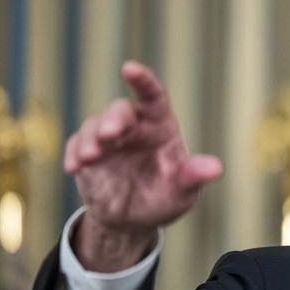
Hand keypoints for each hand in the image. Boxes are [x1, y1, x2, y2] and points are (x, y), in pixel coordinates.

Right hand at [64, 61, 222, 269]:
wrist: (133, 221)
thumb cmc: (164, 198)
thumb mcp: (183, 192)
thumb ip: (193, 177)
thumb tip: (216, 169)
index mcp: (159, 126)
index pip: (153, 96)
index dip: (142, 80)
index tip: (129, 68)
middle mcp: (132, 127)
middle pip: (120, 111)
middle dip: (112, 120)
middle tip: (109, 134)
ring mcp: (106, 140)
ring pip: (93, 126)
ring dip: (89, 140)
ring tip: (90, 158)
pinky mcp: (86, 154)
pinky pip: (75, 147)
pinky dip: (73, 155)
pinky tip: (73, 168)